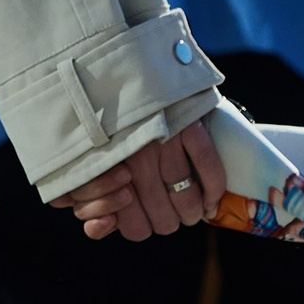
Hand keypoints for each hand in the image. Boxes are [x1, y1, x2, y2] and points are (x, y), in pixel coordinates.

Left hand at [59, 117, 222, 244]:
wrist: (131, 75)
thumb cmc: (109, 128)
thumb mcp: (90, 163)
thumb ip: (92, 200)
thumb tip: (101, 227)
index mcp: (109, 169)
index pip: (132, 225)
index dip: (140, 228)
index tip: (146, 220)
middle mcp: (135, 157)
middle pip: (161, 216)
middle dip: (168, 221)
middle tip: (172, 216)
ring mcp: (164, 142)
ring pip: (185, 197)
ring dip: (192, 212)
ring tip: (194, 212)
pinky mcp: (188, 125)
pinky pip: (207, 166)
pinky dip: (213, 188)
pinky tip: (211, 200)